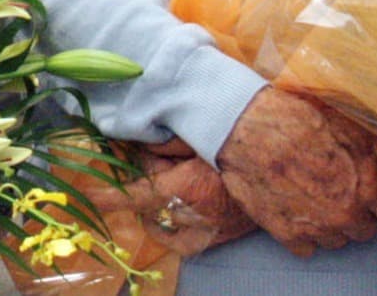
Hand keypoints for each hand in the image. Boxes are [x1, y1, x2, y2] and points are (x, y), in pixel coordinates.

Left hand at [85, 139, 254, 256]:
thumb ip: (165, 143)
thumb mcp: (198, 135)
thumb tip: (137, 145)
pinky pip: (187, 240)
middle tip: (156, 161)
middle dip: (145, 188)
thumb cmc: (240, 141)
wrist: (288, 166)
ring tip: (167, 186)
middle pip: (149, 208)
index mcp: (186, 188)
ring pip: (166, 229)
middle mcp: (194, 216)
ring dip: (158, 211)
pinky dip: (178, 226)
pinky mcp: (221, 238)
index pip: (134, 195)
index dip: (107, 196)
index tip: (87, 196)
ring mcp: (209, 231)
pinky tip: (183, 207)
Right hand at [213, 86, 376, 258]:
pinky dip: (304, 231)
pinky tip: (296, 205)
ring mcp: (316, 228)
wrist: (244, 125)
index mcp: (368, 187)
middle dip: (356, 209)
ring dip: (331, 222)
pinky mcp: (287, 235)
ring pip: (338, 240)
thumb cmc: (299, 118)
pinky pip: (308, 248)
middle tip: (336, 183)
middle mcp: (346, 213)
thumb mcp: (352, 126)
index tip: (364, 181)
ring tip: (313, 192)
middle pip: (366, 228)